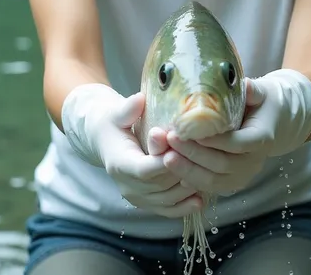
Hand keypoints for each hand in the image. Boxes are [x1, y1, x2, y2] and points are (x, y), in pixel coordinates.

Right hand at [61, 83, 202, 217]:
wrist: (105, 141)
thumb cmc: (115, 123)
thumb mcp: (117, 113)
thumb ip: (128, 109)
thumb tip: (139, 100)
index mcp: (120, 163)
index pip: (145, 169)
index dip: (165, 161)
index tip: (181, 148)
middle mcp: (127, 186)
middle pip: (161, 184)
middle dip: (182, 169)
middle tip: (201, 154)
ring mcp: (137, 198)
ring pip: (168, 198)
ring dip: (187, 187)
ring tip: (204, 170)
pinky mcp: (146, 203)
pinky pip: (167, 210)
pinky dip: (184, 206)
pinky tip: (199, 199)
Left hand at [164, 70, 310, 194]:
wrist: (275, 124)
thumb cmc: (264, 104)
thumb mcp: (263, 93)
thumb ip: (254, 90)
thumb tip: (245, 85)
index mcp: (262, 138)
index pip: (238, 143)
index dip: (215, 140)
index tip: (192, 131)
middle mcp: (254, 161)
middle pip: (222, 163)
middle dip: (194, 153)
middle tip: (171, 139)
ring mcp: (244, 175)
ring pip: (214, 180)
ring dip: (188, 170)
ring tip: (165, 156)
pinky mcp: (233, 182)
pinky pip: (211, 186)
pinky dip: (191, 179)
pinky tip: (173, 168)